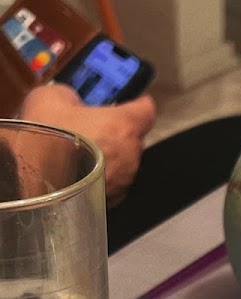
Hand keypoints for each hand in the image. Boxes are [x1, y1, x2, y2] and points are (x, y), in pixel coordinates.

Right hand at [19, 84, 156, 205]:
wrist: (36, 184)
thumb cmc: (46, 141)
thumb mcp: (51, 98)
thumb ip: (72, 97)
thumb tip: (71, 101)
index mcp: (123, 125)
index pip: (146, 110)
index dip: (137, 106)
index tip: (131, 104)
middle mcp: (131, 155)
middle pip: (132, 139)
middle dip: (114, 135)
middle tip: (89, 131)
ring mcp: (124, 181)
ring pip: (123, 165)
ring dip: (108, 160)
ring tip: (79, 156)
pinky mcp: (113, 201)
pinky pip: (112, 185)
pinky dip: (100, 180)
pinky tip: (78, 175)